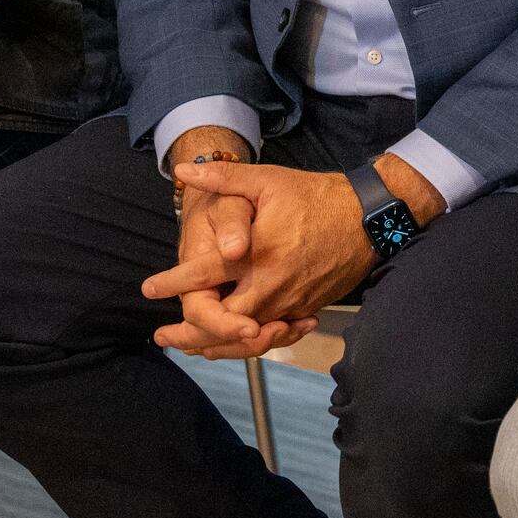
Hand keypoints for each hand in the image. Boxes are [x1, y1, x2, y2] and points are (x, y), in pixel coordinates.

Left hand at [153, 130, 304, 358]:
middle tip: (163, 337)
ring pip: (248, 336)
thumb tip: (185, 169)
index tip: (148, 289)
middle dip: (190, 333)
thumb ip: (224, 178)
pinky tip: (233, 343)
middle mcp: (272, 285)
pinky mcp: (306, 308)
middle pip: (223, 322)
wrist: (369, 218)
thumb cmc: (315, 196)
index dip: (173, 284)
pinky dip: (249, 343)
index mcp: (257, 255)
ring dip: (217, 344)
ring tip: (192, 347)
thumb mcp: (268, 180)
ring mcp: (291, 301)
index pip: (205, 276)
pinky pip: (272, 334)